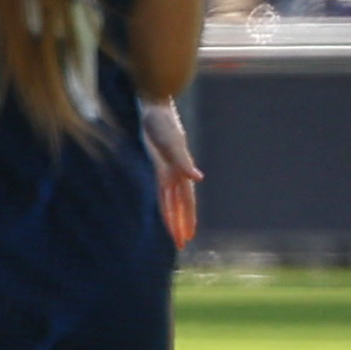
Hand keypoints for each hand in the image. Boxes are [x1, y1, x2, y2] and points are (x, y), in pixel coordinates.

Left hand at [141, 99, 200, 247]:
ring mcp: (166, 169)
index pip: (185, 201)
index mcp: (180, 171)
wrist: (153, 105)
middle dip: (181, 224)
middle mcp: (175, 173)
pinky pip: (160, 189)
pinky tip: (164, 211)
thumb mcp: (171, 141)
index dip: (186, 219)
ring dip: (173, 217)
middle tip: (182, 245)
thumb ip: (183, 161)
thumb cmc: (161, 121)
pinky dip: (164, 202)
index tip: (188, 237)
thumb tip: (198, 179)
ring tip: (175, 235)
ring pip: (170, 199)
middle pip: (179, 204)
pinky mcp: (156, 163)